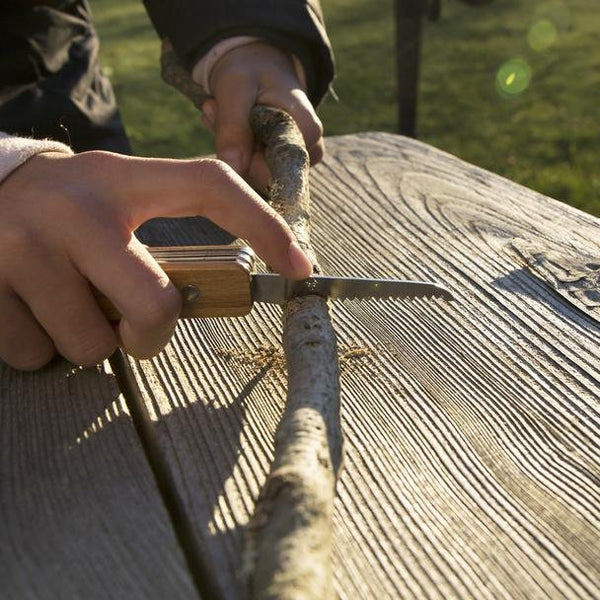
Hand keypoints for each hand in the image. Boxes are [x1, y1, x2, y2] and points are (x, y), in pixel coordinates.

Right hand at [0, 151, 311, 369]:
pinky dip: (40, 345)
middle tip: (132, 323)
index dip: (262, 225)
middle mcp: (76, 209)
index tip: (300, 266)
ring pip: (91, 344)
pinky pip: (35, 354)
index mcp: (123, 180)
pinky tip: (28, 306)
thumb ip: (162, 238)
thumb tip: (213, 295)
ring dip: (89, 338)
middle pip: (154, 306)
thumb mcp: (115, 198)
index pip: (209, 187)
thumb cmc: (67, 207)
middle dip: (150, 334)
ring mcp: (25, 247)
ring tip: (67, 300)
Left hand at [200, 41, 323, 191]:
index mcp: (307, 131)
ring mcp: (297, 161)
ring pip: (253, 174)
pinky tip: (227, 124)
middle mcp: (309, 151)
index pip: (272, 171)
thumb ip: (233, 129)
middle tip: (213, 108)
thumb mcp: (235, 89)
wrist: (257, 63)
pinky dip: (232, 150)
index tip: (220, 116)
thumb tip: (233, 171)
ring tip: (219, 110)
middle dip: (232, 147)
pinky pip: (251, 171)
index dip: (241, 155)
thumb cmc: (250, 69)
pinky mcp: (281, 165)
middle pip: (262, 175)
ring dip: (229, 146)